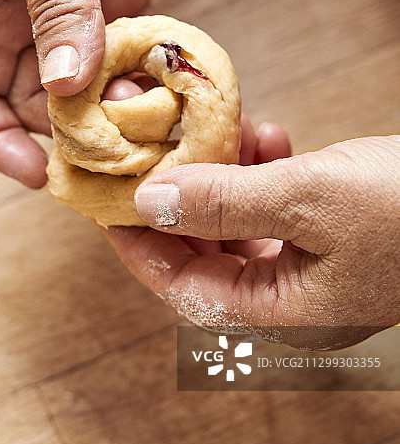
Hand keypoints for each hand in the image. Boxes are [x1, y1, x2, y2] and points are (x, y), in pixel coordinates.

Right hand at [0, 0, 164, 186]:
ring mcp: (76, 9)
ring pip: (86, 85)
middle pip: (35, 103)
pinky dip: (143, 76)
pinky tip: (166, 91)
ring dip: (114, 112)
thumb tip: (66, 87)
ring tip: (146, 126)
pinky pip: (127, 52)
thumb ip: (57, 9)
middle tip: (111, 154)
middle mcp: (26, 18)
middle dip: (66, 134)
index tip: (32, 168)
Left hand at [105, 135, 399, 348]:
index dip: (139, 245)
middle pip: (206, 256)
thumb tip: (147, 203)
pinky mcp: (333, 232)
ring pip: (240, 226)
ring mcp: (315, 266)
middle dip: (183, 200)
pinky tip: (269, 136)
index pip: (183, 289)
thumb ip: (224, 202)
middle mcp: (294, 298)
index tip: (109, 201)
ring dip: (225, 178)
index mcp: (284, 312)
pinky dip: (264, 172)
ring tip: (225, 131)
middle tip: (159, 153)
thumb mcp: (309, 198)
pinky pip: (277, 207)